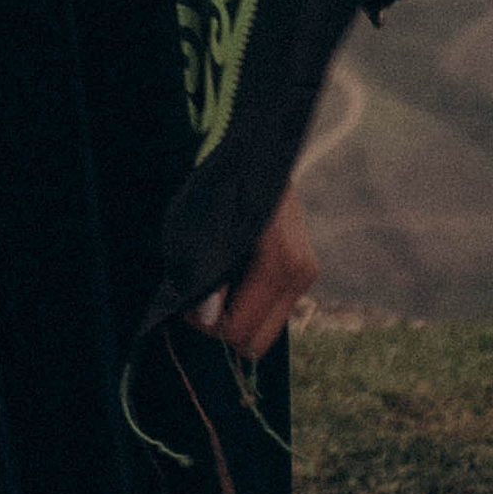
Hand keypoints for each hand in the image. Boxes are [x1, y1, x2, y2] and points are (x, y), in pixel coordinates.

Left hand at [190, 183, 316, 360]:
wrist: (254, 152)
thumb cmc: (221, 184)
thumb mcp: (200, 227)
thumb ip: (204, 276)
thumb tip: (210, 317)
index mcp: (280, 264)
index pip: (239, 329)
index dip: (205, 323)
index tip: (187, 297)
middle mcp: (301, 274)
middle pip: (256, 341)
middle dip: (222, 327)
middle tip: (201, 295)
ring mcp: (305, 274)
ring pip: (264, 330)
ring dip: (236, 314)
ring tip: (217, 278)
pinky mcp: (302, 273)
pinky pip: (269, 311)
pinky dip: (248, 303)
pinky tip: (236, 272)